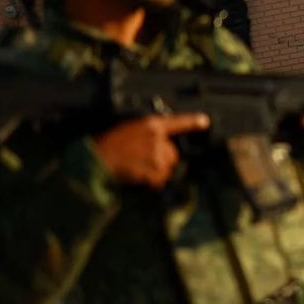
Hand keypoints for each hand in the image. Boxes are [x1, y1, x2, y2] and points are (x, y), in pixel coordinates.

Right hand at [94, 113, 209, 189]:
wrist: (98, 158)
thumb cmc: (109, 144)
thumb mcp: (129, 129)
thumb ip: (148, 133)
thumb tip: (160, 141)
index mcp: (151, 125)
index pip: (177, 122)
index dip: (192, 121)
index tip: (204, 121)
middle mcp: (157, 138)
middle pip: (173, 154)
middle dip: (163, 160)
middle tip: (145, 161)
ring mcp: (156, 154)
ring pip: (167, 168)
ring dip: (157, 172)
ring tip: (138, 168)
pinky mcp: (153, 169)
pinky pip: (159, 180)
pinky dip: (151, 182)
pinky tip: (138, 176)